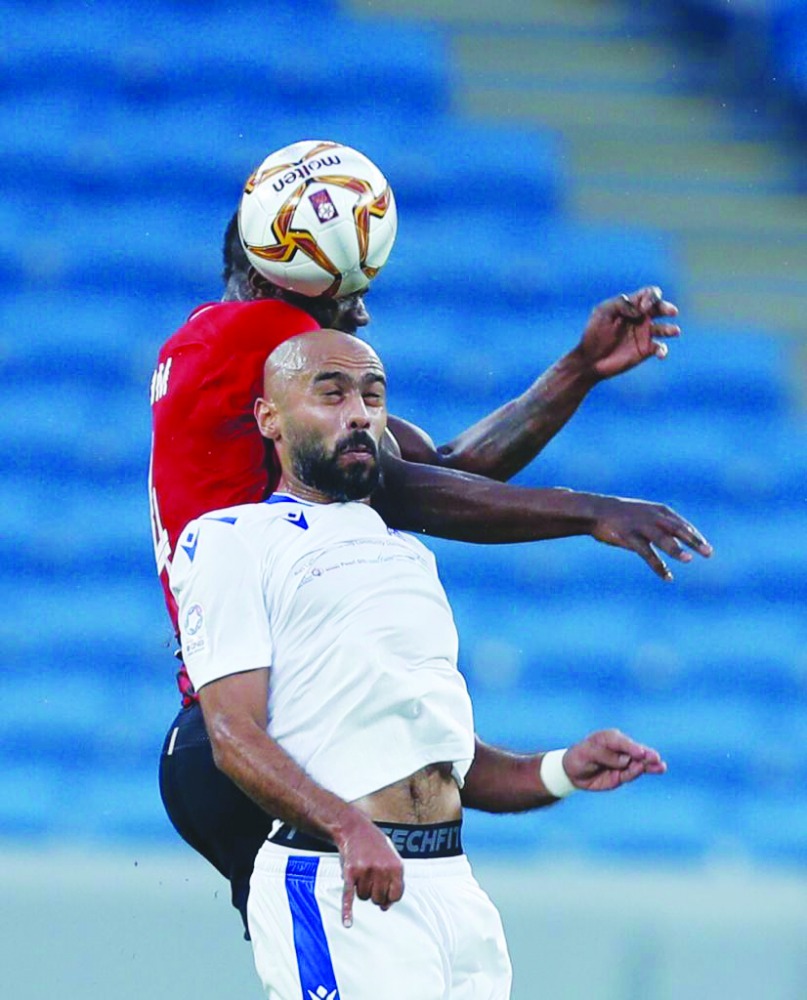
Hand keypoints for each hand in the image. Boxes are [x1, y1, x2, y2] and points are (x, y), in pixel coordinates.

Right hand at [336, 811, 403, 927]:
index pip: (396, 896)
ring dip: (361, 890)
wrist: (354, 828)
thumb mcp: (390, 858)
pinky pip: (349, 896)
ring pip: (364, 897)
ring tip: (361, 873)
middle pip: (378, 899)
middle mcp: (382, 869)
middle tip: (370, 878)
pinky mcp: (350, 873)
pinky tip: (347, 923)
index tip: (384, 891)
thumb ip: (392, 882)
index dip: (389, 896)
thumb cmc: (374, 845)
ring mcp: (365, 871)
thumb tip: (385, 907)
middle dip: (374, 893)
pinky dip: (347, 910)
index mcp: (396, 866)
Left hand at [563, 729, 665, 791]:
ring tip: (661, 766)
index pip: (623, 742)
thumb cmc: (580, 756)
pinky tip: (649, 770)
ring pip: (638, 763)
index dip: (632, 748)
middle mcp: (619, 749)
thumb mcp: (587, 753)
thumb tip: (625, 761)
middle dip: (646, 755)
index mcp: (610, 738)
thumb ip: (605, 755)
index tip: (640, 753)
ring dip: (649, 764)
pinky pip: (631, 774)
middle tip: (656, 758)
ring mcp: (622, 762)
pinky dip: (639, 772)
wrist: (573, 772)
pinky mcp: (622, 774)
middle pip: (635, 751)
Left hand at [577, 286, 679, 380]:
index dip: (651, 297)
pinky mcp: (646, 350)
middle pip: (660, 308)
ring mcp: (644, 334)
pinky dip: (663, 350)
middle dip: (667, 308)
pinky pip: (660, 348)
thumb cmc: (594, 333)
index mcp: (632, 306)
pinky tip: (660, 353)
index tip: (642, 308)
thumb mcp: (603, 311)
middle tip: (671, 311)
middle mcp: (641, 318)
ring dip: (670, 329)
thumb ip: (621, 303)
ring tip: (674, 331)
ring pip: (665, 328)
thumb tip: (639, 310)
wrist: (589, 359)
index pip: (649, 294)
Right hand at [588, 494, 711, 580]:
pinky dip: (658, 566)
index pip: (682, 524)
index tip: (706, 548)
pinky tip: (668, 577)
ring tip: (688, 560)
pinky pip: (647, 553)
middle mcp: (652, 517)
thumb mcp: (645, 513)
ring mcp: (641, 526)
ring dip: (676, 550)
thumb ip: (662, 524)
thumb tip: (679, 539)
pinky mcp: (629, 537)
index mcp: (659, 511)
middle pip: (677, 529)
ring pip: (662, 539)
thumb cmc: (623, 515)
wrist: (596, 511)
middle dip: (693, 541)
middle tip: (708, 553)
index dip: (695, 536)